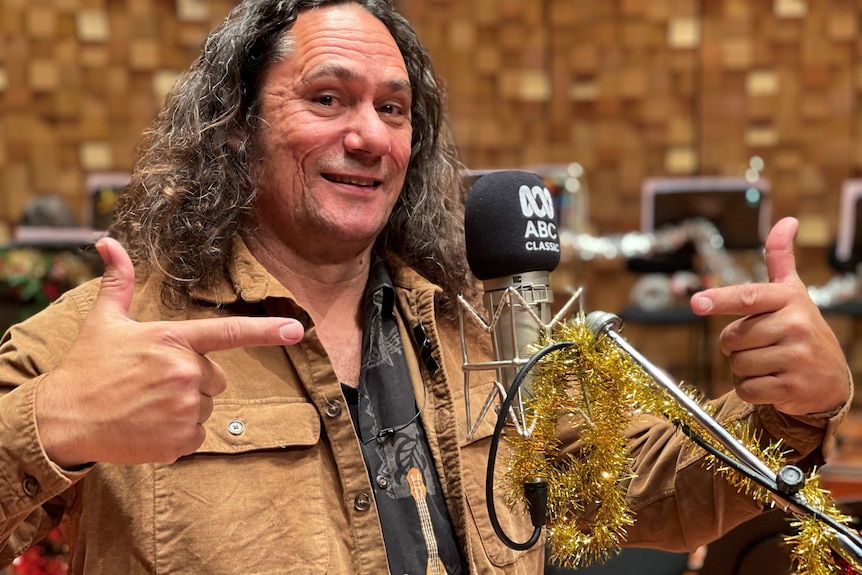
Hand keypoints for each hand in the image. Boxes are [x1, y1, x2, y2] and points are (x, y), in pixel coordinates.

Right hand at [35, 238, 304, 466]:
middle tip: (154, 382)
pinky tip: (148, 426)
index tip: (298, 330)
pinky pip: (197, 434)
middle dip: (194, 380)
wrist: (63, 420)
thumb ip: (119, 281)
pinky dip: (178, 434)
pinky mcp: (180, 440)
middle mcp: (185, 372)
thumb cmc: (87, 367)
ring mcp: (183, 408)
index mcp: (173, 339)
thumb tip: (109, 242)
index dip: (267, 331)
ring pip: (206, 406)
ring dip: (184, 407)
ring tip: (147, 404)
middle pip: (217, 378)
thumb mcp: (104, 320)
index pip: (229, 332)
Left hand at [690, 217, 848, 415]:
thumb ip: (781, 260)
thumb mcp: (792, 293)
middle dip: (736, 345)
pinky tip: (772, 382)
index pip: (747, 297)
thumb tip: (787, 221)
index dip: (719, 300)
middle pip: (732, 337)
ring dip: (744, 368)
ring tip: (769, 363)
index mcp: (789, 299)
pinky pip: (747, 388)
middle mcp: (796, 325)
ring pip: (738, 364)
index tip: (695, 302)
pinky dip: (751, 389)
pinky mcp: (793, 387)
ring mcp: (797, 357)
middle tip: (760, 345)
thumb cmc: (801, 330)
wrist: (831, 378)